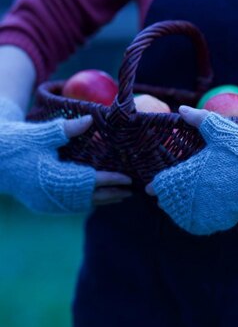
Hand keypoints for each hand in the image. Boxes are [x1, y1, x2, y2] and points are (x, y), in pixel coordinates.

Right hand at [0, 97, 131, 213]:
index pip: (90, 181)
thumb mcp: (41, 134)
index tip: (128, 179)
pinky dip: (86, 202)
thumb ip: (67, 129)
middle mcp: (51, 195)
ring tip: (119, 196)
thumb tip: (91, 120)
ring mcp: (46, 203)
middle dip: (111, 195)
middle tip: (130, 191)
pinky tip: (96, 198)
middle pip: (89, 198)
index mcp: (52, 178)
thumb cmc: (17, 144)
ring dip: (101, 201)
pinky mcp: (42, 205)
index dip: (111, 180)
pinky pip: (70, 206)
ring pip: (80, 205)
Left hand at [146, 106, 237, 234]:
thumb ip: (199, 119)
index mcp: (192, 173)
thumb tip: (181, 109)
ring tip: (176, 205)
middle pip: (169, 204)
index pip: (163, 185)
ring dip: (178, 211)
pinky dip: (195, 220)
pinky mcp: (225, 219)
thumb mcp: (222, 130)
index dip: (156, 186)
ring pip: (183, 217)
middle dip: (166, 199)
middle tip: (163, 195)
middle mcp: (198, 195)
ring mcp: (211, 209)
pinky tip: (197, 212)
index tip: (152, 187)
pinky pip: (202, 225)